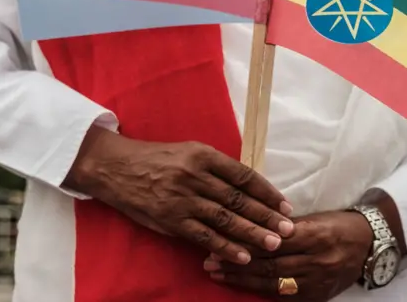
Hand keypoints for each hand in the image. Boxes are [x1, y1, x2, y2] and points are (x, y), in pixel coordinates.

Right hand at [64, 126, 294, 264]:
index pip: (244, 175)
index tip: (285, 205)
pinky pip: (203, 236)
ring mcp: (183, 199)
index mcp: (203, 155)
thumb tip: (248, 186)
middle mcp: (195, 176)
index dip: (267, 191)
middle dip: (266, 215)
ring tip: (274, 244)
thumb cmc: (157, 158)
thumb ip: (216, 167)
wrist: (117, 168)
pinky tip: (243, 256)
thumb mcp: (189, 151)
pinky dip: (225, 247)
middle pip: (239, 199)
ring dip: (252, 233)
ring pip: (225, 219)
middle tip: (289, 228)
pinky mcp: (171, 220)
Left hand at [203, 211, 371, 300]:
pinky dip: (261, 291)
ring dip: (242, 279)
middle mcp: (317, 261)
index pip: (273, 241)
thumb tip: (249, 224)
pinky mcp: (318, 296)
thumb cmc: (339, 224)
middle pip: (269, 264)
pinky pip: (285, 296)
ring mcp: (318, 282)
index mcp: (317, 235)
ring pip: (273, 283)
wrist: (370, 244)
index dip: (245, 242)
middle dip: (237, 263)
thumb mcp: (315, 217)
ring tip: (218, 274)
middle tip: (210, 261)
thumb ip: (284, 225)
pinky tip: (243, 286)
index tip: (220, 240)